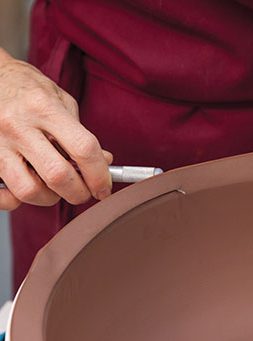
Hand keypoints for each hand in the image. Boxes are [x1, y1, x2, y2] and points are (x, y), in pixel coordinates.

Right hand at [0, 49, 112, 210]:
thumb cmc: (28, 90)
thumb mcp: (62, 101)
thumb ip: (82, 134)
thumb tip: (105, 163)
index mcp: (44, 108)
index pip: (83, 149)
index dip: (100, 175)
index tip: (104, 187)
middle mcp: (18, 126)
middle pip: (58, 176)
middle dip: (79, 193)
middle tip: (85, 192)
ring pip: (29, 190)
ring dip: (51, 197)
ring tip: (56, 187)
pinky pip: (3, 195)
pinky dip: (18, 200)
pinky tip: (30, 188)